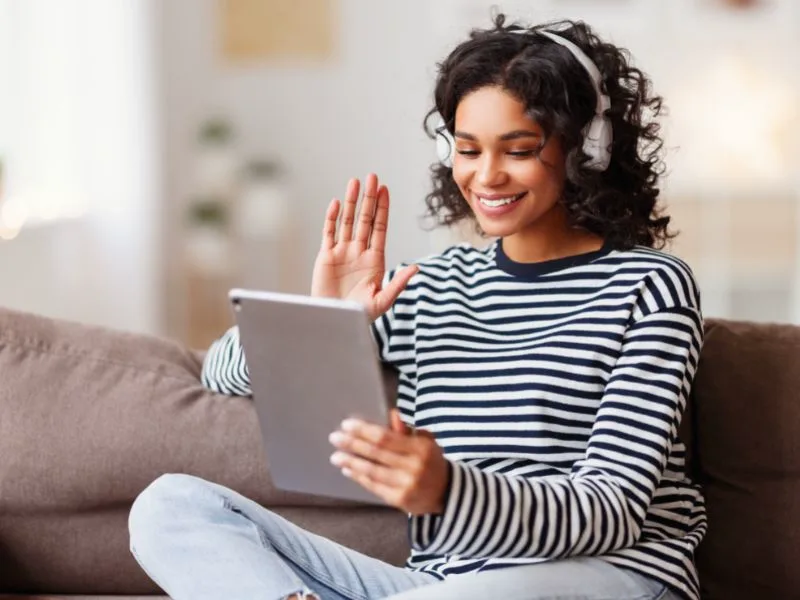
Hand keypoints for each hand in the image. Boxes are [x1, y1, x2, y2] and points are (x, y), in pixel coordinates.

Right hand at [311, 174, 417, 321]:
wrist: (334, 321)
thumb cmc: (359, 315)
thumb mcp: (382, 301)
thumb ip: (398, 284)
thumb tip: (416, 268)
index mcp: (375, 259)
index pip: (379, 228)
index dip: (382, 209)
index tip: (385, 190)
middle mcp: (359, 251)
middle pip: (364, 219)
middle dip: (369, 198)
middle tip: (372, 177)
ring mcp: (342, 252)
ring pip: (347, 221)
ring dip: (351, 202)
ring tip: (355, 182)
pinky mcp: (326, 257)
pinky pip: (329, 233)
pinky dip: (332, 218)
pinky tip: (337, 204)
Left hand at [328, 409, 449, 514]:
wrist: (446, 493)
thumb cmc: (430, 462)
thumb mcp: (425, 442)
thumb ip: (407, 430)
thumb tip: (392, 414)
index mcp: (421, 448)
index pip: (386, 437)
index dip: (364, 430)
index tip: (347, 424)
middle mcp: (414, 467)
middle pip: (377, 453)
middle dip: (352, 444)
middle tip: (335, 438)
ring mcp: (406, 485)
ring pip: (372, 471)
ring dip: (351, 462)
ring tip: (335, 456)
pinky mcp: (399, 500)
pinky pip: (374, 486)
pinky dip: (359, 477)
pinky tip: (348, 469)